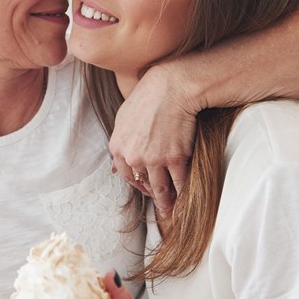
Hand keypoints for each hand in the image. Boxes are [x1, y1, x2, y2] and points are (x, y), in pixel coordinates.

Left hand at [109, 64, 196, 216]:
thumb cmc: (148, 98)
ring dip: (166, 201)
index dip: (136, 183)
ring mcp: (154, 160)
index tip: (144, 188)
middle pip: (143, 182)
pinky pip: (178, 182)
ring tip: (170, 210)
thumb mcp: (123, 118)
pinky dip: (182, 193)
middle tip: (159, 204)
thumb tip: (113, 166)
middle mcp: (133, 157)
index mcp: (118, 147)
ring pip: (160, 187)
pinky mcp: (174, 159)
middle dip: (151, 194)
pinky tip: (184, 200)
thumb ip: (119, 143)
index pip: (125, 174)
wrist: (171, 88)